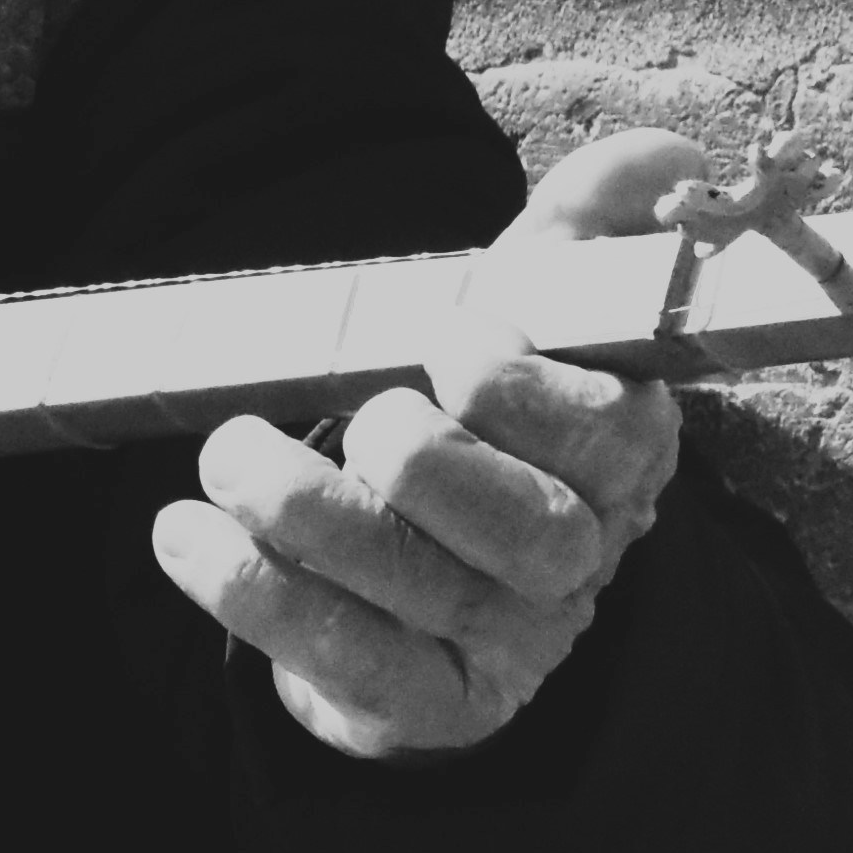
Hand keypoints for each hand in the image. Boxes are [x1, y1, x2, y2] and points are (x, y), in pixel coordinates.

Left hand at [148, 129, 705, 760]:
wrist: (436, 573)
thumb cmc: (483, 421)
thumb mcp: (527, 309)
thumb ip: (581, 225)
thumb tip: (667, 155)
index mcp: (623, 453)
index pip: (601, 428)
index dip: (517, 386)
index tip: (448, 342)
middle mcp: (579, 555)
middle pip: (518, 523)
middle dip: (415, 455)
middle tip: (351, 415)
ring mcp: (507, 637)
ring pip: (414, 584)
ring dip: (302, 510)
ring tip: (227, 455)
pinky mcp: (428, 697)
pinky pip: (344, 657)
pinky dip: (252, 592)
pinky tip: (185, 534)